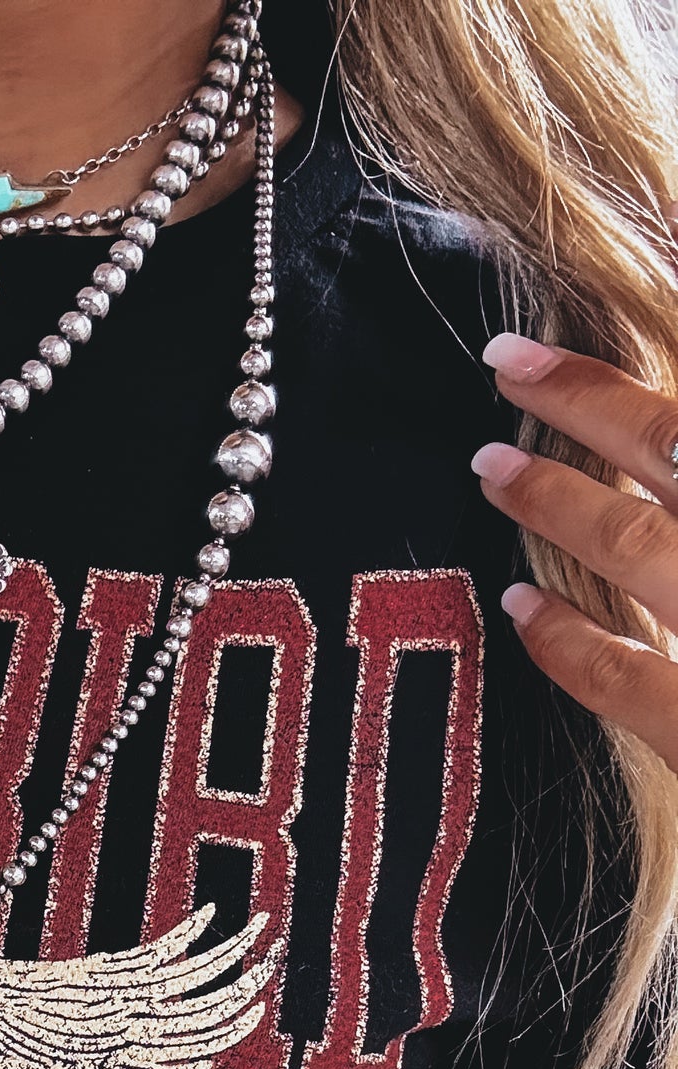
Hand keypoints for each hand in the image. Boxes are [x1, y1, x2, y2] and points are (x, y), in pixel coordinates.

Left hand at [471, 333, 677, 768]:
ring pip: (638, 543)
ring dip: (556, 499)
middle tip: (506, 362)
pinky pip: (627, 678)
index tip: (604, 310)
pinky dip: (564, 638)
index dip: (649, 355)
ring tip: (489, 465)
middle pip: (675, 445)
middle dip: (587, 398)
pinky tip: (518, 606)